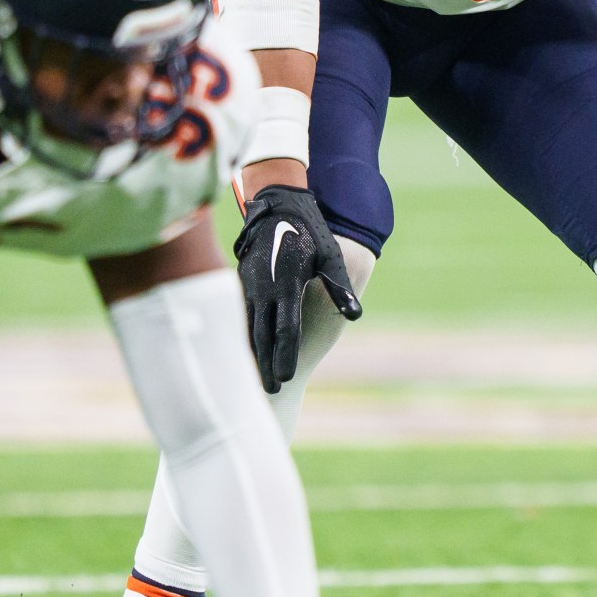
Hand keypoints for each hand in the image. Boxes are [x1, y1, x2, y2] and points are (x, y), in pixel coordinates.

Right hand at [232, 185, 361, 392]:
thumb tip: (355, 315)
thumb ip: (339, 287)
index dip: (283, 355)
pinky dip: (242, 334)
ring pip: (248, 327)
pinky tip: (244, 350)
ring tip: (255, 377)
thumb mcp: (330, 257)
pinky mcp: (241, 281)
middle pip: (263, 336)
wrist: (277, 206)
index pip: (285, 329)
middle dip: (266, 364)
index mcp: (287, 286)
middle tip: (270, 390)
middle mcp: (264, 289)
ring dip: (252, 353)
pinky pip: (240, 314)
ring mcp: (249, 285)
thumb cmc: (309, 233)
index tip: (284, 378)